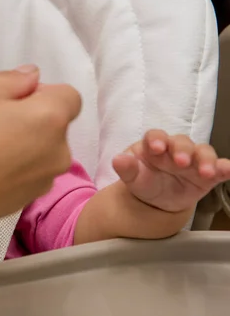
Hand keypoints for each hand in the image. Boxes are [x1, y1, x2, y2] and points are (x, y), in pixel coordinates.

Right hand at [0, 65, 81, 230]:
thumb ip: (11, 79)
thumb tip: (31, 76)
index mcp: (52, 118)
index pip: (67, 95)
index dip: (40, 91)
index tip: (9, 98)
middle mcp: (60, 150)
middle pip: (54, 124)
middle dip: (29, 118)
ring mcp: (46, 179)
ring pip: (40, 149)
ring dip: (22, 143)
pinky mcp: (29, 200)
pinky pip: (28, 172)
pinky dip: (14, 167)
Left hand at [112, 130, 229, 212]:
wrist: (156, 200)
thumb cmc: (143, 181)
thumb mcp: (132, 177)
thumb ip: (126, 169)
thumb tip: (118, 160)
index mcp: (153, 146)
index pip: (154, 136)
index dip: (156, 139)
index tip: (156, 148)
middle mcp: (175, 149)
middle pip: (181, 142)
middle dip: (182, 150)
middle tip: (181, 162)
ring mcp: (193, 161)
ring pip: (203, 152)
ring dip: (206, 160)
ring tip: (206, 172)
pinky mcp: (207, 175)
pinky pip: (218, 168)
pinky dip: (224, 167)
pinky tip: (227, 170)